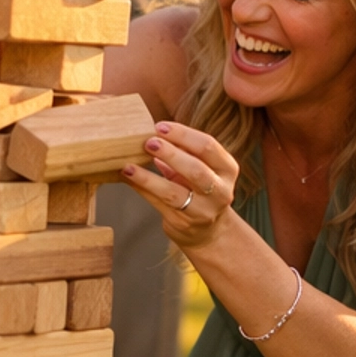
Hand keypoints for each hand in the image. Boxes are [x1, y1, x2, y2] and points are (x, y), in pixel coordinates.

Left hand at [121, 119, 239, 249]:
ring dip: (148, 178)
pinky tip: (128, 178)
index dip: (183, 134)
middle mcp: (219, 191)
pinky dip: (142, 189)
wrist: (209, 230)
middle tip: (148, 142)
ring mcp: (202, 211)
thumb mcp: (202, 166)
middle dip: (170, 154)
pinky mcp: (183, 224)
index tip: (160, 126)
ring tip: (128, 166)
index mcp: (227, 169)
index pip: (208, 146)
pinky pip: (158, 204)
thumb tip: (152, 130)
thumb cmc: (200, 187)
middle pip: (196, 170)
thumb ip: (184, 150)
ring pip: (173, 193)